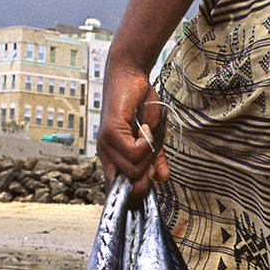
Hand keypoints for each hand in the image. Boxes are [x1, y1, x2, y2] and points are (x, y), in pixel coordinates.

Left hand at [96, 62, 168, 197]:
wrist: (131, 76)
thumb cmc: (140, 105)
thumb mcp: (153, 138)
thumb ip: (156, 159)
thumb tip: (162, 179)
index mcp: (114, 158)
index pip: (118, 190)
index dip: (136, 192)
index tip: (151, 183)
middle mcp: (107, 153)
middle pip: (131, 183)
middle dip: (148, 173)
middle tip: (154, 154)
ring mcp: (106, 144)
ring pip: (133, 169)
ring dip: (149, 154)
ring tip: (148, 134)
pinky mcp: (110, 132)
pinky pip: (133, 152)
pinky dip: (146, 141)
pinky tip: (144, 126)